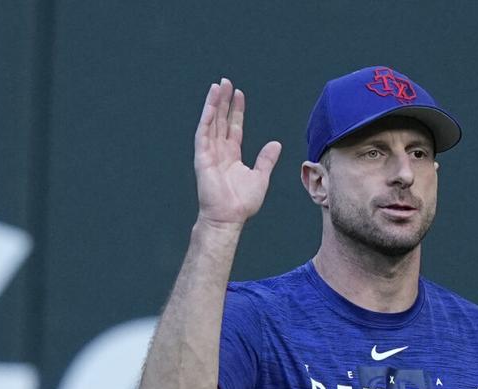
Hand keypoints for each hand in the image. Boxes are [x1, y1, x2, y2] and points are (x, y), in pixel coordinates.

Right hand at [193, 78, 281, 227]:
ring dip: (214, 104)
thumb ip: (266, 159)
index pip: (234, 127)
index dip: (236, 110)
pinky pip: (203, 134)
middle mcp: (220, 151)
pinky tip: (210, 105)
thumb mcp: (260, 177)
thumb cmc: (242, 203)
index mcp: (232, 155)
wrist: (229, 217)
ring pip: (211, 122)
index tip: (239, 94)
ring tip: (218, 86)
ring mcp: (209, 153)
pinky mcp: (202, 157)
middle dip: (223, 101)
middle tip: (226, 82)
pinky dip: (206, 118)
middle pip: (221, 120)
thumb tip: (276, 144)